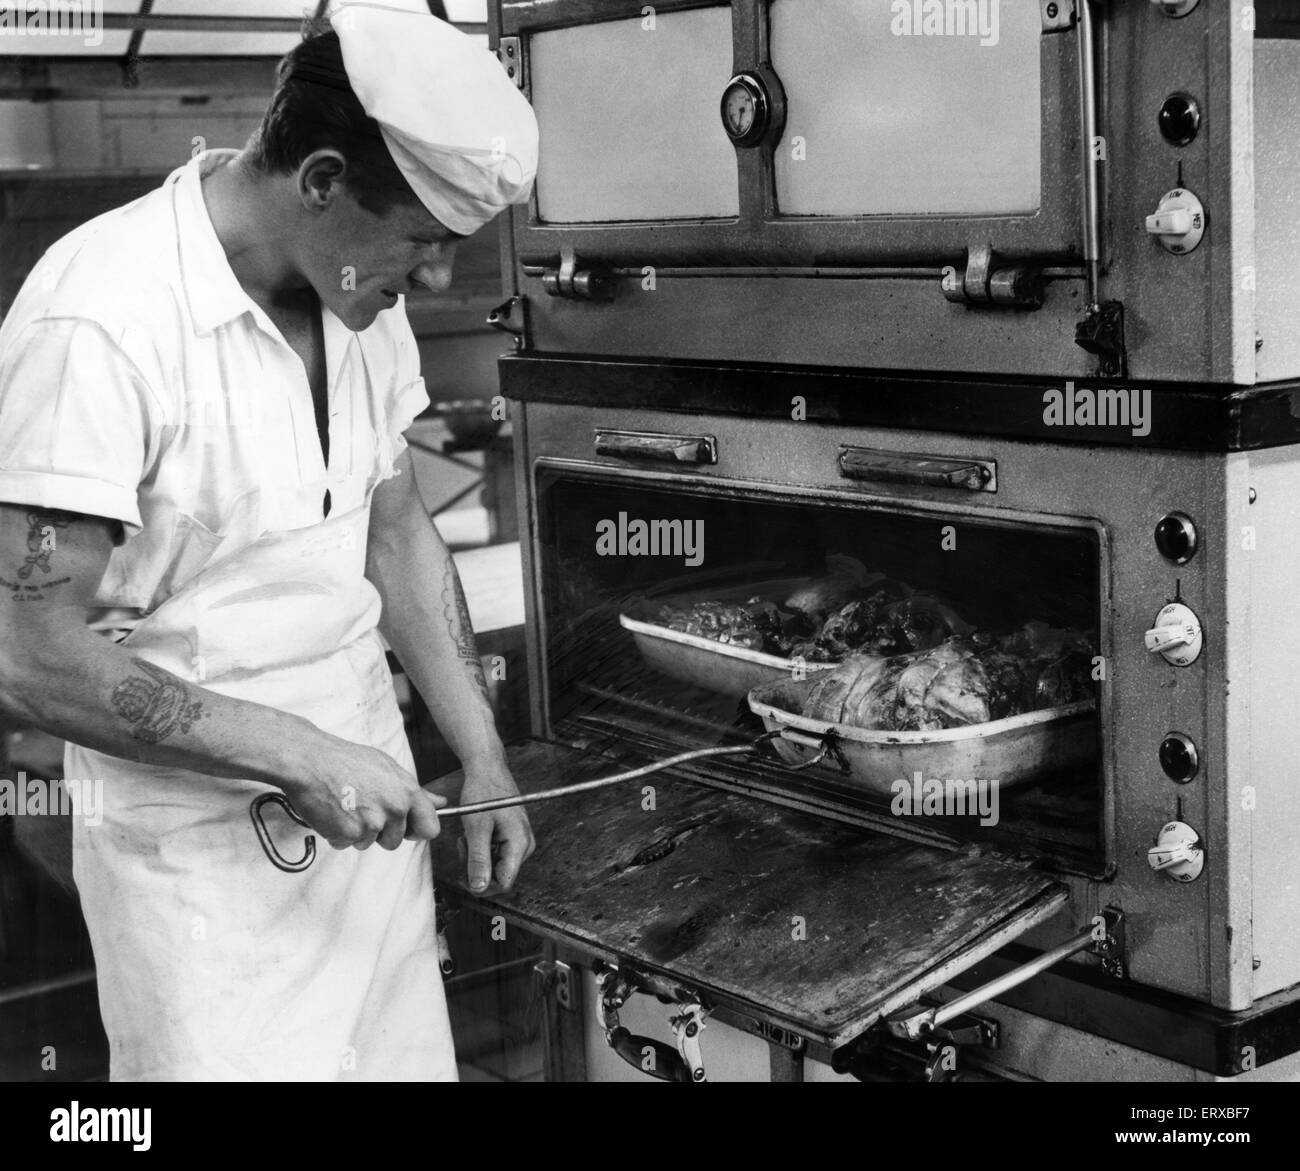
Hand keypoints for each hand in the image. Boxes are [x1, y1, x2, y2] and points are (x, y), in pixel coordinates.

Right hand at [283, 737, 444, 850]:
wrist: (310, 760)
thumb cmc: (346, 761)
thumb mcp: (387, 768)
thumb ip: (415, 791)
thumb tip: (441, 802)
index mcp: (407, 791)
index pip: (430, 827)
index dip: (417, 831)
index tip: (407, 829)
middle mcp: (395, 808)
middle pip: (395, 841)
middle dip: (379, 832)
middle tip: (362, 808)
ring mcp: (372, 822)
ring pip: (369, 844)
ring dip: (356, 832)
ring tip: (345, 805)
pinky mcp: (350, 833)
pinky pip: (346, 844)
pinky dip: (337, 834)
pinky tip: (332, 811)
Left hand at [456, 757, 534, 892]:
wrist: (487, 769)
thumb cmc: (483, 791)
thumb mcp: (476, 828)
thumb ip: (479, 860)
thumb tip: (479, 888)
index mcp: (520, 844)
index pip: (504, 883)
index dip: (482, 884)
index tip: (462, 874)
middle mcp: (524, 845)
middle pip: (500, 876)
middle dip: (477, 868)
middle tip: (463, 847)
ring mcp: (520, 841)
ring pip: (496, 866)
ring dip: (477, 858)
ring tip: (467, 838)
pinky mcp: (512, 837)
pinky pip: (496, 854)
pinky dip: (481, 849)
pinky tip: (474, 835)